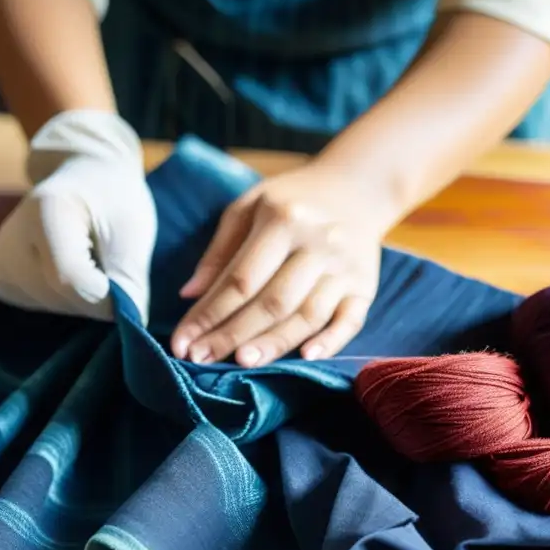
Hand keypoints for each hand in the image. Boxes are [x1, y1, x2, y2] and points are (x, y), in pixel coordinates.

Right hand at [0, 110, 156, 322]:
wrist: (83, 179)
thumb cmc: (113, 200)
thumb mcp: (133, 230)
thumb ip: (131, 280)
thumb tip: (129, 326)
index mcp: (46, 211)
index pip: (72, 280)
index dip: (108, 293)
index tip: (125, 275)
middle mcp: (10, 240)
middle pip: (65, 298)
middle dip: (99, 295)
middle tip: (105, 257)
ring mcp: (0, 264)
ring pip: (57, 309)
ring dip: (84, 298)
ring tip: (87, 258)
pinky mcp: (1, 283)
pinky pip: (44, 310)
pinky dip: (68, 301)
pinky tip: (70, 271)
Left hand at [171, 162, 386, 366]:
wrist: (357, 186)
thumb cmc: (292, 200)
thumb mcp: (250, 207)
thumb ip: (219, 251)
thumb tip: (189, 295)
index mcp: (284, 219)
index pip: (240, 278)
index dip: (209, 313)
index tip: (183, 341)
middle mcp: (318, 243)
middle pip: (272, 302)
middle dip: (232, 334)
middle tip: (202, 359)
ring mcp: (345, 267)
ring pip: (307, 316)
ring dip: (273, 344)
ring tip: (241, 363)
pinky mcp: (366, 286)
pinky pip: (350, 320)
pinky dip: (330, 341)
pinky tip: (306, 357)